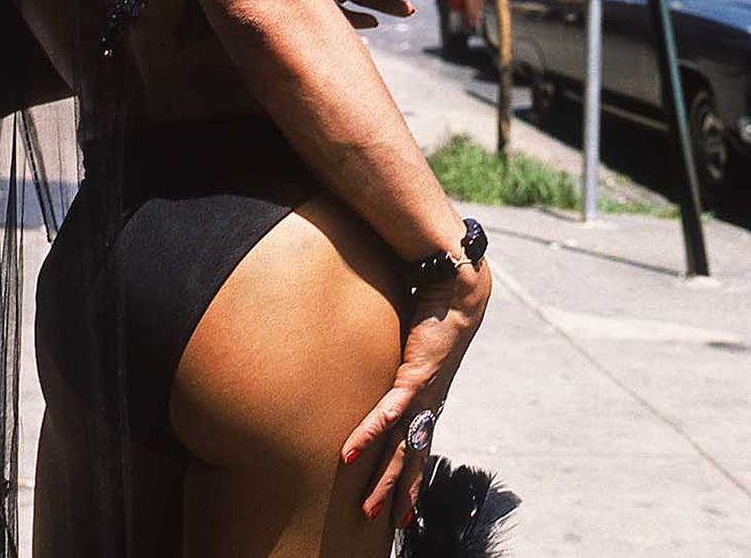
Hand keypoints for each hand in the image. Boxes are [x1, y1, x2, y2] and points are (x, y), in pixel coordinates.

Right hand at [340, 261, 491, 527]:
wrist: (457, 286)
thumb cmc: (433, 304)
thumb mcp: (410, 335)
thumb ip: (398, 347)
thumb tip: (379, 340)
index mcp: (428, 394)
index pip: (418, 442)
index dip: (412, 474)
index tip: (405, 505)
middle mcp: (429, 400)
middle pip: (412, 455)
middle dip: (399, 491)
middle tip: (385, 521)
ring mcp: (423, 391)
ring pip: (402, 446)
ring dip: (384, 478)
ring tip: (369, 506)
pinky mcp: (415, 376)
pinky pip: (387, 413)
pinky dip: (369, 434)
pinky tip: (350, 454)